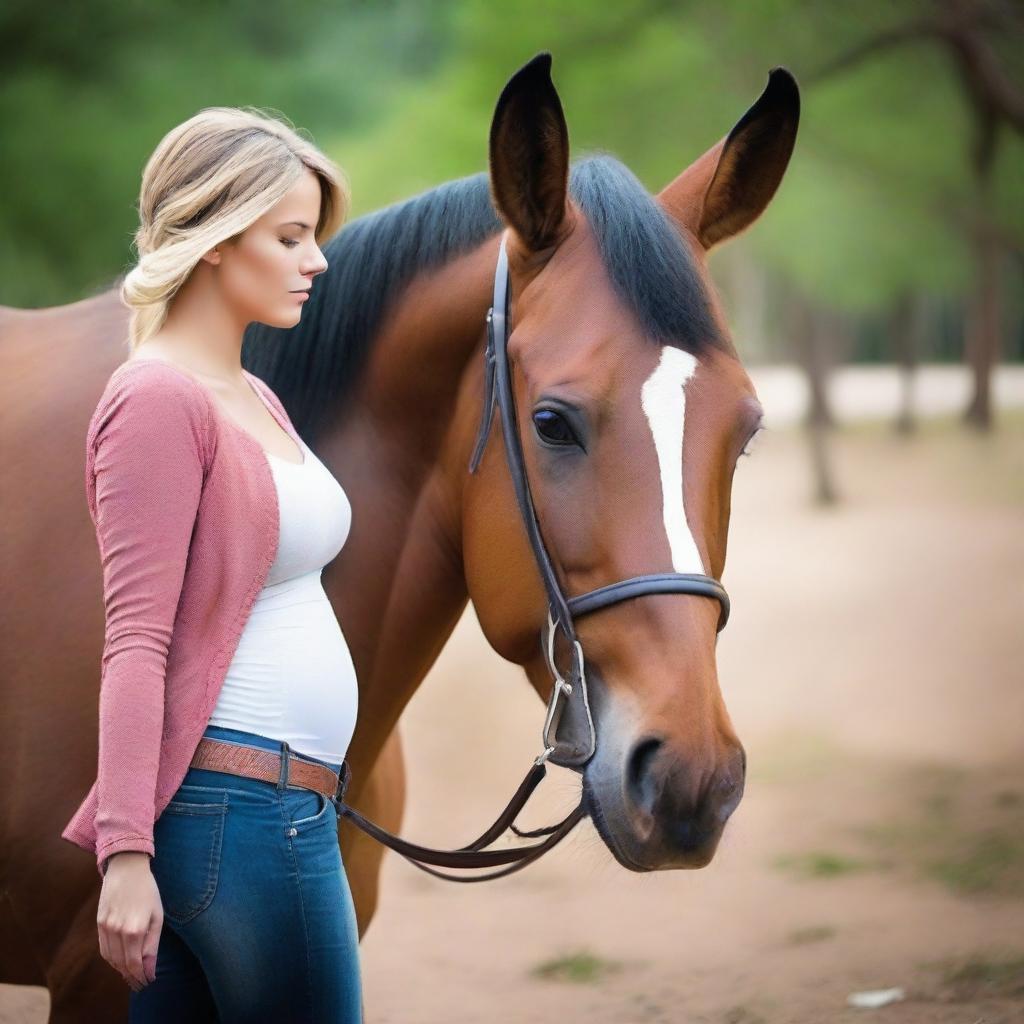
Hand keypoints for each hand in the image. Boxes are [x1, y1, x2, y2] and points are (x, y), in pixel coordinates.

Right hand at [96, 851, 162, 990]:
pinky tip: (119, 960)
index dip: (140, 977)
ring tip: (131, 974)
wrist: (126, 869)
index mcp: (135, 929)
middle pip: (122, 964)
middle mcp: (118, 931)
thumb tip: (149, 969)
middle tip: (139, 982)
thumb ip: (152, 944)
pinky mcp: (99, 923)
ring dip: (120, 969)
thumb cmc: (147, 891)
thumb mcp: (157, 916)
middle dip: (131, 976)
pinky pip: (103, 948)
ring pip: (111, 959)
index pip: (135, 964)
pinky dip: (111, 959)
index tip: (147, 982)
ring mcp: (106, 927)